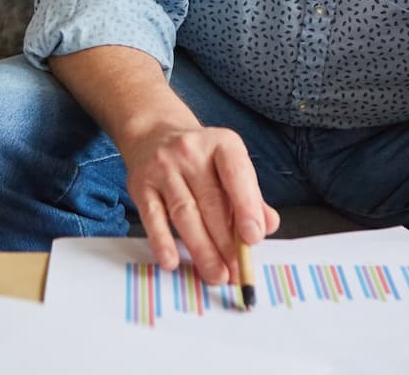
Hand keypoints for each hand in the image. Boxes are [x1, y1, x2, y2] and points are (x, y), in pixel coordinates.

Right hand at [124, 124, 278, 285]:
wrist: (154, 133)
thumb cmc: (201, 158)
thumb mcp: (229, 165)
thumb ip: (250, 195)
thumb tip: (267, 226)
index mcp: (221, 143)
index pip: (236, 173)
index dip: (246, 206)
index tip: (253, 239)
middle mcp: (190, 151)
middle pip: (210, 201)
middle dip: (226, 242)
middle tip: (237, 271)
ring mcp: (163, 167)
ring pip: (185, 212)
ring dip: (202, 249)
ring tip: (216, 274)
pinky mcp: (140, 184)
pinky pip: (153, 217)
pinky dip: (162, 242)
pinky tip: (172, 262)